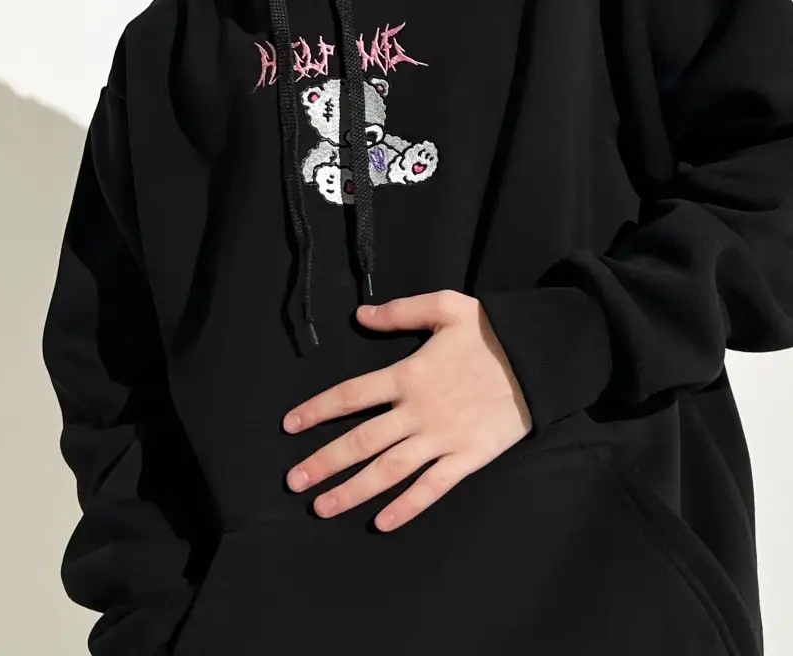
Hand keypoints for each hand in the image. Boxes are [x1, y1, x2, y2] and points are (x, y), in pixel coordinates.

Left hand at [282, 289, 532, 530]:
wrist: (539, 358)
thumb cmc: (490, 330)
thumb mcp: (444, 306)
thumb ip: (400, 311)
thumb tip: (359, 314)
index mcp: (408, 374)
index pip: (351, 396)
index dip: (317, 410)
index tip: (289, 426)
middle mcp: (418, 412)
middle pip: (361, 441)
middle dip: (324, 462)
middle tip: (293, 481)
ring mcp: (442, 439)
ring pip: (388, 471)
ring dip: (352, 491)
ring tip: (321, 507)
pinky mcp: (467, 458)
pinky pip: (432, 488)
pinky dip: (406, 507)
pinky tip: (382, 522)